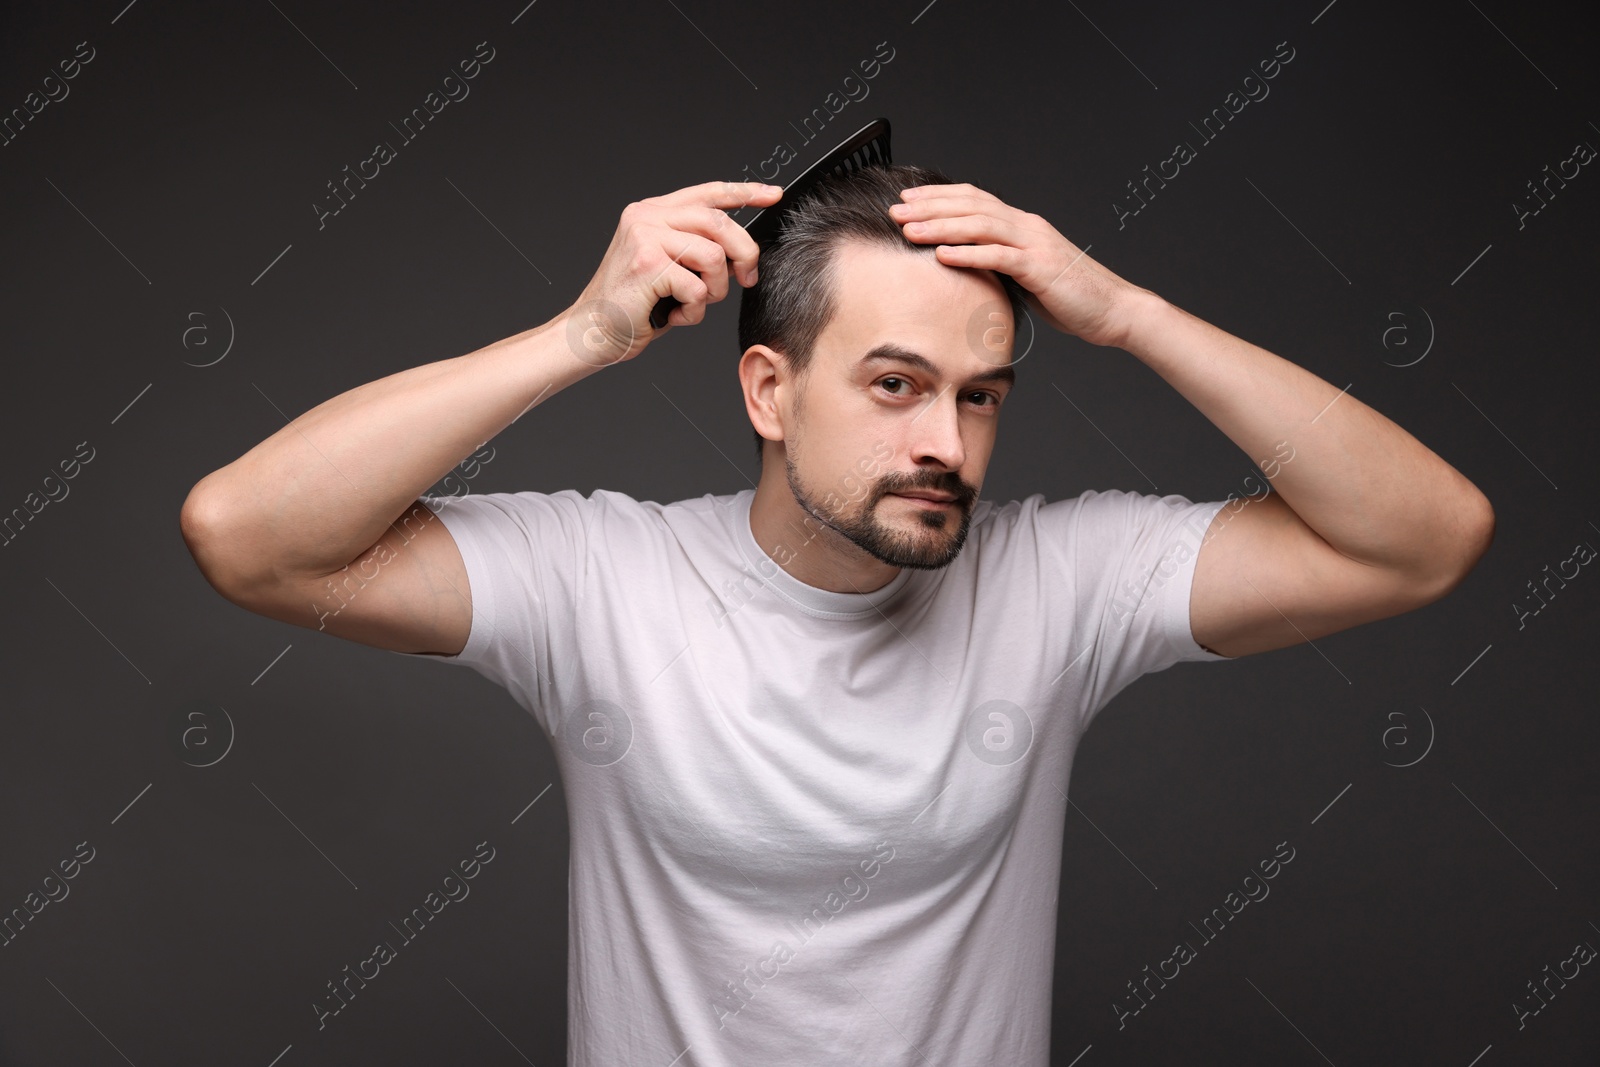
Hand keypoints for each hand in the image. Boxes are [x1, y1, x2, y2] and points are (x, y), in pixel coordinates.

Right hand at [565, 180, 781, 364]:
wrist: (592, 331)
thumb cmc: (631, 306)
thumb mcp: (667, 266)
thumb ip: (694, 247)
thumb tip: (740, 250)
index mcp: (653, 212)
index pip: (707, 193)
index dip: (744, 192)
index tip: (772, 195)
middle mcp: (647, 217)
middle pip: (719, 222)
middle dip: (743, 254)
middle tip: (746, 278)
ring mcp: (645, 238)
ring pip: (713, 256)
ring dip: (715, 289)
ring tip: (694, 303)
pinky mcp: (647, 265)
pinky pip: (698, 287)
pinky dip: (694, 311)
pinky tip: (673, 316)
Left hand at [887, 183, 1151, 348]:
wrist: (1113, 310)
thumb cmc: (1072, 297)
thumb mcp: (1028, 275)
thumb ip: (1001, 263)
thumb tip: (971, 264)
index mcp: (1023, 225)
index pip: (975, 200)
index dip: (939, 197)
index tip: (908, 200)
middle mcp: (1027, 226)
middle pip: (971, 205)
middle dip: (930, 206)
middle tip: (897, 209)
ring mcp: (1035, 244)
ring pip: (980, 225)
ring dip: (941, 226)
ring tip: (910, 230)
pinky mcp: (1040, 268)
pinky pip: (999, 256)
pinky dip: (968, 253)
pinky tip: (942, 254)